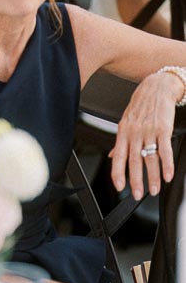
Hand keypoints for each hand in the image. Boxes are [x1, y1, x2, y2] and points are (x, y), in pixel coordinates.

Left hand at [110, 71, 179, 198]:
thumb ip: (121, 142)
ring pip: (150, 158)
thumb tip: (113, 157)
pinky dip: (167, 164)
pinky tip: (168, 175)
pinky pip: (165, 149)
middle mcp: (135, 133)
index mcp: (123, 133)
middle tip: (138, 195)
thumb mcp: (125, 122)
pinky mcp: (164, 129)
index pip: (119, 158)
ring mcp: (149, 131)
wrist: (156, 87)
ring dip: (153, 176)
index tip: (120, 188)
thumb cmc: (141, 105)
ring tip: (155, 189)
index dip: (118, 174)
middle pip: (134, 161)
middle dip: (136, 181)